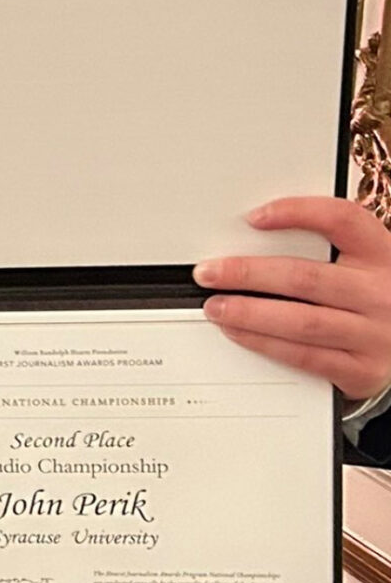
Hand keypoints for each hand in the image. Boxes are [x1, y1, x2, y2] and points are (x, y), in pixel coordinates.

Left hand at [196, 197, 390, 402]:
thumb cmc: (373, 297)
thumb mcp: (362, 264)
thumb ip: (324, 249)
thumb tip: (252, 235)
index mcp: (382, 255)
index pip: (342, 220)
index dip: (296, 213)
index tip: (253, 218)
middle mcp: (382, 293)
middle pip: (306, 277)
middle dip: (248, 274)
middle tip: (209, 273)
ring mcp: (375, 334)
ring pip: (302, 321)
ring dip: (249, 313)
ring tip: (216, 307)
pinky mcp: (363, 369)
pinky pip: (305, 356)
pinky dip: (266, 343)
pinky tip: (239, 332)